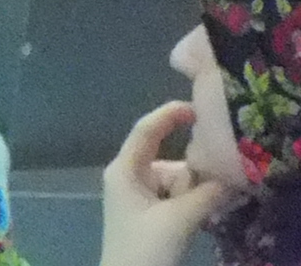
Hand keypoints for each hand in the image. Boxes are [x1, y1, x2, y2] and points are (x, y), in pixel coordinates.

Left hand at [103, 101, 236, 265]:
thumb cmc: (144, 248)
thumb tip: (232, 177)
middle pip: (169, 160)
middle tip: (216, 185)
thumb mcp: (178, 219)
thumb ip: (207, 194)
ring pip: (176, 181)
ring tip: (200, 213)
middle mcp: (128, 176)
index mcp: (124, 169)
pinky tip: (199, 217)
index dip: (170, 115)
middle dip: (194, 172)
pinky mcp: (148, 212)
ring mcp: (138, 195)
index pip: (146, 131)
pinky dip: (190, 203)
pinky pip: (175, 197)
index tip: (200, 108)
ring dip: (194, 192)